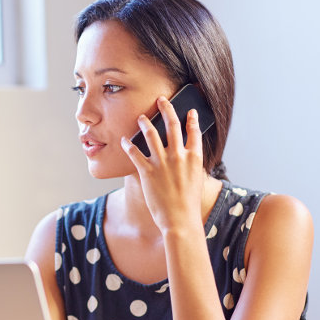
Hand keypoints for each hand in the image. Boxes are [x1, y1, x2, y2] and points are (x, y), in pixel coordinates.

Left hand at [120, 96, 205, 233]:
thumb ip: (190, 166)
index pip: (194, 132)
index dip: (192, 119)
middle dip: (166, 109)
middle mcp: (178, 156)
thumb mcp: (195, 180)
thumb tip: (186, 157)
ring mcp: (162, 163)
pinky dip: (128, 144)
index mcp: (194, 158)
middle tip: (161, 100)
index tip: (189, 111)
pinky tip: (124, 140)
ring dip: (145, 123)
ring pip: (151, 134)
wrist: (180, 220)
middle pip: (172, 125)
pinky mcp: (147, 172)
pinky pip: (135, 153)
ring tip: (140, 117)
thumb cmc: (188, 204)